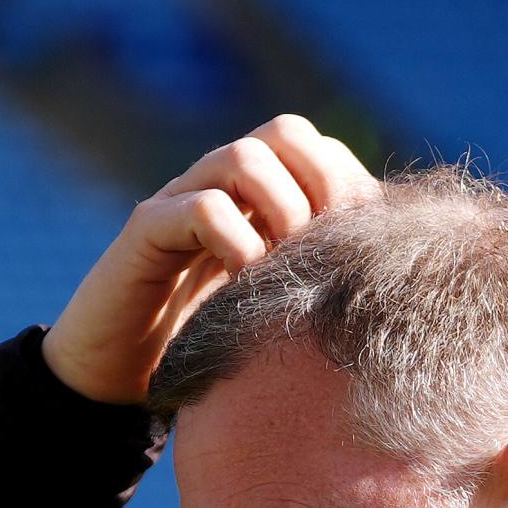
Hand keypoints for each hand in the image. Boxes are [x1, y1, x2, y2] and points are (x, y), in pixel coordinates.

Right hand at [43, 114, 378, 405]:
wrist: (115, 376)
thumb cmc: (206, 347)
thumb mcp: (278, 309)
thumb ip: (318, 280)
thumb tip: (392, 276)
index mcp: (258, 196)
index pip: (319, 149)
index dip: (350, 186)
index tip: (359, 247)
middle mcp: (220, 184)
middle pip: (286, 131)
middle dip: (322, 183)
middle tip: (325, 246)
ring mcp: (180, 201)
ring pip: (243, 156)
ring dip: (280, 208)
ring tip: (284, 264)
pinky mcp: (147, 233)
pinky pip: (198, 207)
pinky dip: (235, 240)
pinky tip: (244, 284)